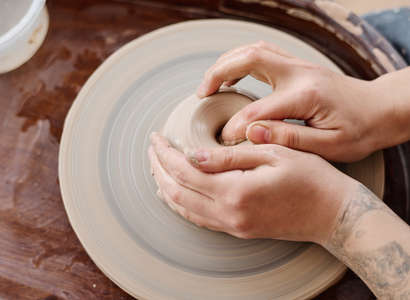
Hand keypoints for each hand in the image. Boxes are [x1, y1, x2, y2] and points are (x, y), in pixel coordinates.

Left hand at [148, 132, 356, 243]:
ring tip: (157, 167)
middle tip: (151, 149)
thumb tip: (192, 155)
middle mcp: (229, 214)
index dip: (165, 153)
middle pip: (176, 192)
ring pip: (184, 208)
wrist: (333, 214)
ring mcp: (232, 227)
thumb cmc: (310, 177)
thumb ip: (228, 155)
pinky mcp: (238, 231)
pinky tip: (177, 191)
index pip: (185, 171)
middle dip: (158, 169)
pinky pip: (198, 219)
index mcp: (235, 191)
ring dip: (165, 186)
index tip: (156, 138)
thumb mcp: (272, 153)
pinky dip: (181, 203)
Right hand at [196, 41, 406, 161]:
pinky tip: (231, 76)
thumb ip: (289, 139)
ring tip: (210, 84)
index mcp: (306, 95)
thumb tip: (253, 132)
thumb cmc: (359, 131)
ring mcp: (299, 65)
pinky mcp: (297, 66)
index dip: (235, 125)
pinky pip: (262, 53)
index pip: (258, 109)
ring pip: (254, 50)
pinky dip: (240, 61)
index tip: (223, 140)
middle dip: (219, 73)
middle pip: (250, 58)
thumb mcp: (330, 146)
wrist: (380, 110)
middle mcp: (300, 73)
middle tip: (202, 94)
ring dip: (227, 63)